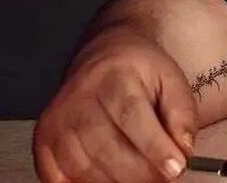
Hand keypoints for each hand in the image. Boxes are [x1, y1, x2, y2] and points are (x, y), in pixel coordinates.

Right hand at [33, 28, 197, 182]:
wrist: (102, 56)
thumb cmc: (139, 71)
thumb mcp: (171, 80)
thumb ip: (182, 115)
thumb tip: (183, 151)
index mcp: (114, 76)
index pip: (132, 116)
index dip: (155, 147)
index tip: (176, 168)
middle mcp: (79, 98)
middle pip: (107, 148)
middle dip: (140, 172)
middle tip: (163, 178)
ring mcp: (57, 121)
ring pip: (84, 167)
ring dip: (116, 181)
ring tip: (141, 178)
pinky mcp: (44, 140)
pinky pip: (59, 177)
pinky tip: (108, 179)